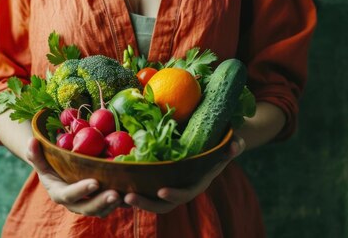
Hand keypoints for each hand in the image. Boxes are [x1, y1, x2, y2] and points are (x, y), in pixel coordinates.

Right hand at [26, 138, 121, 217]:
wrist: (58, 173)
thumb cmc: (48, 164)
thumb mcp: (40, 159)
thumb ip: (35, 153)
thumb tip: (32, 141)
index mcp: (60, 194)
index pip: (69, 195)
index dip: (81, 190)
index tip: (94, 183)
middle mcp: (75, 203)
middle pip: (89, 207)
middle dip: (102, 202)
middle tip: (116, 194)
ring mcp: (89, 204)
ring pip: (103, 209)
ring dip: (115, 205)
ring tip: (128, 196)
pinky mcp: (101, 202)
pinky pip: (113, 205)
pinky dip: (124, 203)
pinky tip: (136, 195)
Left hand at [123, 135, 245, 213]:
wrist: (210, 142)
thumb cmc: (220, 141)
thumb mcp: (231, 142)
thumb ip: (235, 144)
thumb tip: (236, 146)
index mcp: (197, 182)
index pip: (185, 193)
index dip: (174, 194)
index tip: (161, 191)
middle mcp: (180, 187)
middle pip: (162, 204)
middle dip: (145, 203)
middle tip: (127, 196)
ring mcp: (167, 184)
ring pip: (148, 199)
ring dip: (133, 199)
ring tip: (115, 193)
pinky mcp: (154, 179)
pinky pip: (141, 187)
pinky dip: (128, 187)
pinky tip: (111, 182)